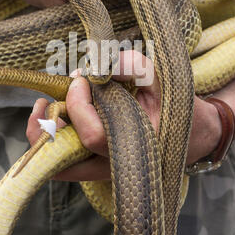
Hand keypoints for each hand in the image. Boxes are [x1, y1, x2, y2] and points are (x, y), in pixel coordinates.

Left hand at [26, 51, 223, 180]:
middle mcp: (116, 165)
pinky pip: (64, 161)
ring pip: (60, 165)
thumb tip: (100, 65)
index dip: (79, 104)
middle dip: (49, 127)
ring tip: (42, 106)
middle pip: (67, 159)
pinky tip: (50, 115)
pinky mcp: (97, 165)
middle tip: (48, 99)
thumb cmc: (176, 108)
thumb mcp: (163, 81)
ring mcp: (104, 169)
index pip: (93, 135)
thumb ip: (136, 66)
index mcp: (136, 148)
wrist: (192, 135)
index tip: (81, 78)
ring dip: (42, 137)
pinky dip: (50, 141)